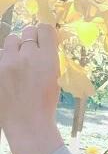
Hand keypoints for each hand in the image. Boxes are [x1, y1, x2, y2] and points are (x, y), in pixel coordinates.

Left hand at [0, 23, 61, 153]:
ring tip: (17, 64)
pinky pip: (0, 55)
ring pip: (11, 40)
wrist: (27, 125)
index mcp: (47, 58)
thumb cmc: (45, 104)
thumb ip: (49, 57)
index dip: (45, 33)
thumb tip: (43, 41)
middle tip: (31, 53)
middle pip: (28, 31)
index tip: (44, 39)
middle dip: (30, 40)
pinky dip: (4, 61)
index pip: (45, 28)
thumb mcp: (55, 77)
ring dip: (15, 48)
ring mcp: (8, 63)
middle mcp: (27, 56)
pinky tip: (8, 74)